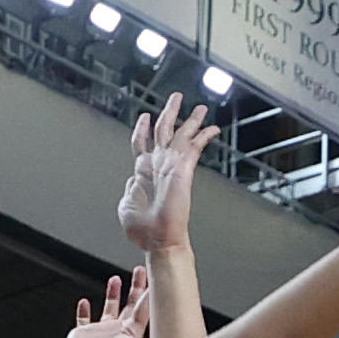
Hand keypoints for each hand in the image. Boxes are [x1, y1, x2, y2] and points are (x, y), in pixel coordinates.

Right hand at [56, 272, 153, 337]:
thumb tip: (184, 334)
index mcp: (132, 335)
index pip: (145, 309)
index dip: (150, 294)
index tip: (156, 279)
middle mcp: (119, 333)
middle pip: (131, 305)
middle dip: (136, 288)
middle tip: (141, 271)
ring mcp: (101, 334)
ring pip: (109, 310)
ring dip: (112, 295)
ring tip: (116, 279)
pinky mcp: (83, 337)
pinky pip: (83, 321)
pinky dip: (84, 312)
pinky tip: (84, 303)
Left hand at [115, 94, 215, 253]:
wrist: (158, 240)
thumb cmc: (143, 230)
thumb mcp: (126, 204)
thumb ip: (130, 187)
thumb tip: (132, 179)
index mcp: (143, 172)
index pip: (142, 142)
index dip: (142, 128)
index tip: (145, 116)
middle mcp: (159, 165)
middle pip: (164, 130)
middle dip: (170, 112)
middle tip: (176, 97)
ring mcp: (172, 166)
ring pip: (181, 134)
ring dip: (190, 120)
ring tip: (199, 108)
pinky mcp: (183, 170)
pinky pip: (194, 147)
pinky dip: (203, 136)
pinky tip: (212, 129)